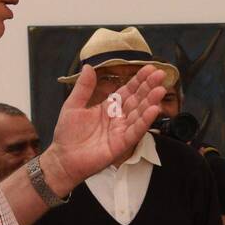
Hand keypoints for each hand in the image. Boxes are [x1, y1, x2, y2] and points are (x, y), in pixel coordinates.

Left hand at [44, 64, 165, 187]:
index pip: (127, 91)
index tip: (150, 68)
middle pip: (137, 100)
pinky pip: (135, 132)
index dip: (139, 80)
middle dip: (149, 87)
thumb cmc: (67, 133)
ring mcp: (121, 131)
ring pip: (139, 114)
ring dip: (150, 102)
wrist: (63, 158)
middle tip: (161, 74)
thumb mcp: (73, 105)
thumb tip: (88, 66)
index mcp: (109, 107)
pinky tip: (153, 110)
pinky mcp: (121, 144)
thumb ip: (83, 87)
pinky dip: (144, 121)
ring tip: (160, 90)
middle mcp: (118, 118)